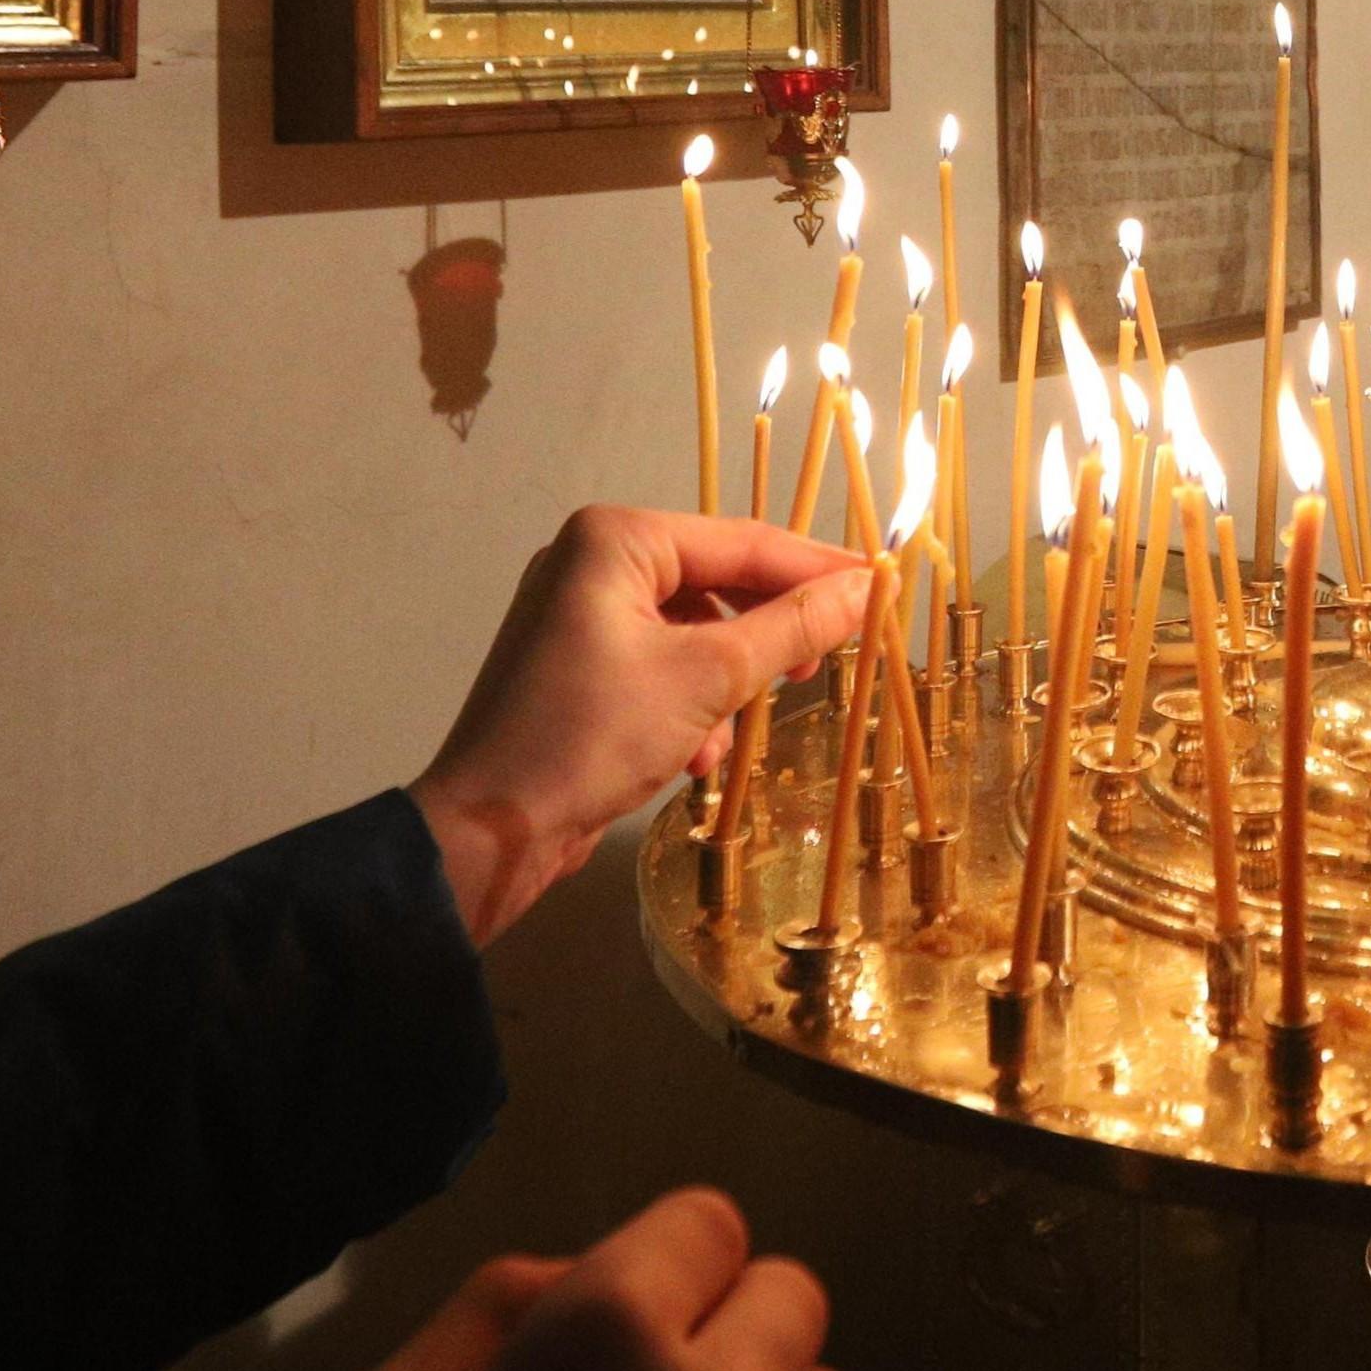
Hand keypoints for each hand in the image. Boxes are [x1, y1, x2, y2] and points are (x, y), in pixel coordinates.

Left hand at [414, 507, 874, 940]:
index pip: (743, 541)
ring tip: (732, 732)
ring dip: (723, 685)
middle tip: (817, 669)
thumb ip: (792, 627)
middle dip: (764, 637)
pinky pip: (658, 666)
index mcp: (616, 539)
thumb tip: (867, 587)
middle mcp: (592, 562)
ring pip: (693, 633)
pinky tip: (691, 756)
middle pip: (717, 583)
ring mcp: (578, 616)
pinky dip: (686, 706)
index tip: (882, 591)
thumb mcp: (708, 678)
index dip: (817, 568)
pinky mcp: (574, 669)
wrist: (488, 832)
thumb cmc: (593, 736)